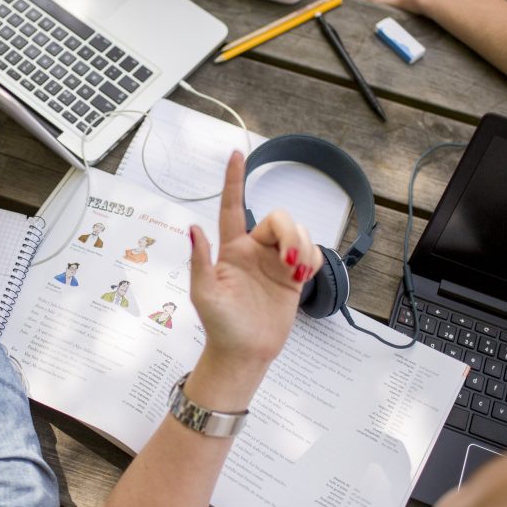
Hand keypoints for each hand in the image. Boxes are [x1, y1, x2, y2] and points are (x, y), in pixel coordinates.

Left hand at [184, 151, 321, 409]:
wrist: (246, 353)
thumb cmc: (220, 324)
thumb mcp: (204, 293)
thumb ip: (201, 260)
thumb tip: (193, 228)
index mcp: (231, 249)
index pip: (231, 206)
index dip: (233, 180)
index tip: (236, 153)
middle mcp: (254, 250)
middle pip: (277, 219)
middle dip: (289, 233)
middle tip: (291, 263)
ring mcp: (275, 262)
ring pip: (296, 232)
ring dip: (302, 247)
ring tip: (298, 272)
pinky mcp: (294, 277)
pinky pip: (311, 252)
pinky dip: (313, 259)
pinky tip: (305, 276)